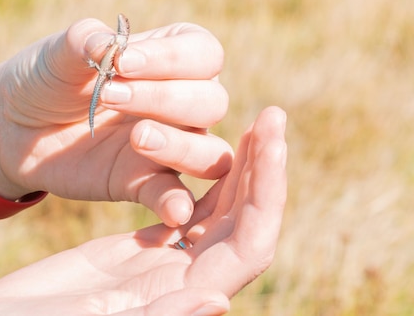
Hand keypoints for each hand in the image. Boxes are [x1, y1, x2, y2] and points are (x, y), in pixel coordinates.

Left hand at [0, 18, 230, 225]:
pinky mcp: (145, 183)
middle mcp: (182, 102)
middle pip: (212, 102)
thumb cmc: (48, 78)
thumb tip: (107, 44)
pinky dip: (179, 203)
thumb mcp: (59, 53)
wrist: (15, 126)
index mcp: (171, 58)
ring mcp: (169, 145)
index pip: (204, 54)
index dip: (173, 59)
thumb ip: (85, 40)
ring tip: (137, 137)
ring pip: (211, 153)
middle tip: (109, 95)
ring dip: (181, 146)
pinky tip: (174, 212)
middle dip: (165, 98)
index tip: (123, 63)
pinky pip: (178, 196)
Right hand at [0, 107, 287, 314]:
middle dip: (262, 169)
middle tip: (273, 116)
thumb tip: (222, 301)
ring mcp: (162, 267)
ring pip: (220, 213)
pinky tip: (203, 145)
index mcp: (172, 299)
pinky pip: (187, 210)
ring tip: (252, 123)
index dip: (267, 191)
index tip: (271, 139)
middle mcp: (179, 283)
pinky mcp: (140, 254)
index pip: (248, 245)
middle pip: (244, 223)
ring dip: (238, 168)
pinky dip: (201, 177)